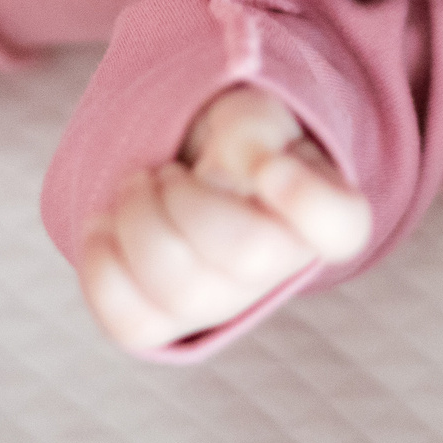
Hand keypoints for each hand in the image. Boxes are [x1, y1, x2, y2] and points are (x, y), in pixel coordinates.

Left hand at [77, 86, 372, 351]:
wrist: (191, 171)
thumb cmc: (234, 142)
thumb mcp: (251, 117)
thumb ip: (253, 136)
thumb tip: (256, 169)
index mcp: (320, 212)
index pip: (340, 225)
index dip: (307, 202)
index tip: (271, 168)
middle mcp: (279, 270)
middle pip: (241, 252)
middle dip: (186, 197)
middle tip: (167, 171)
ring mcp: (223, 305)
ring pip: (178, 290)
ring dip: (138, 221)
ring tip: (138, 186)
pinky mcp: (167, 325)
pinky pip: (130, 322)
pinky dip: (102, 266)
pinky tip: (103, 223)